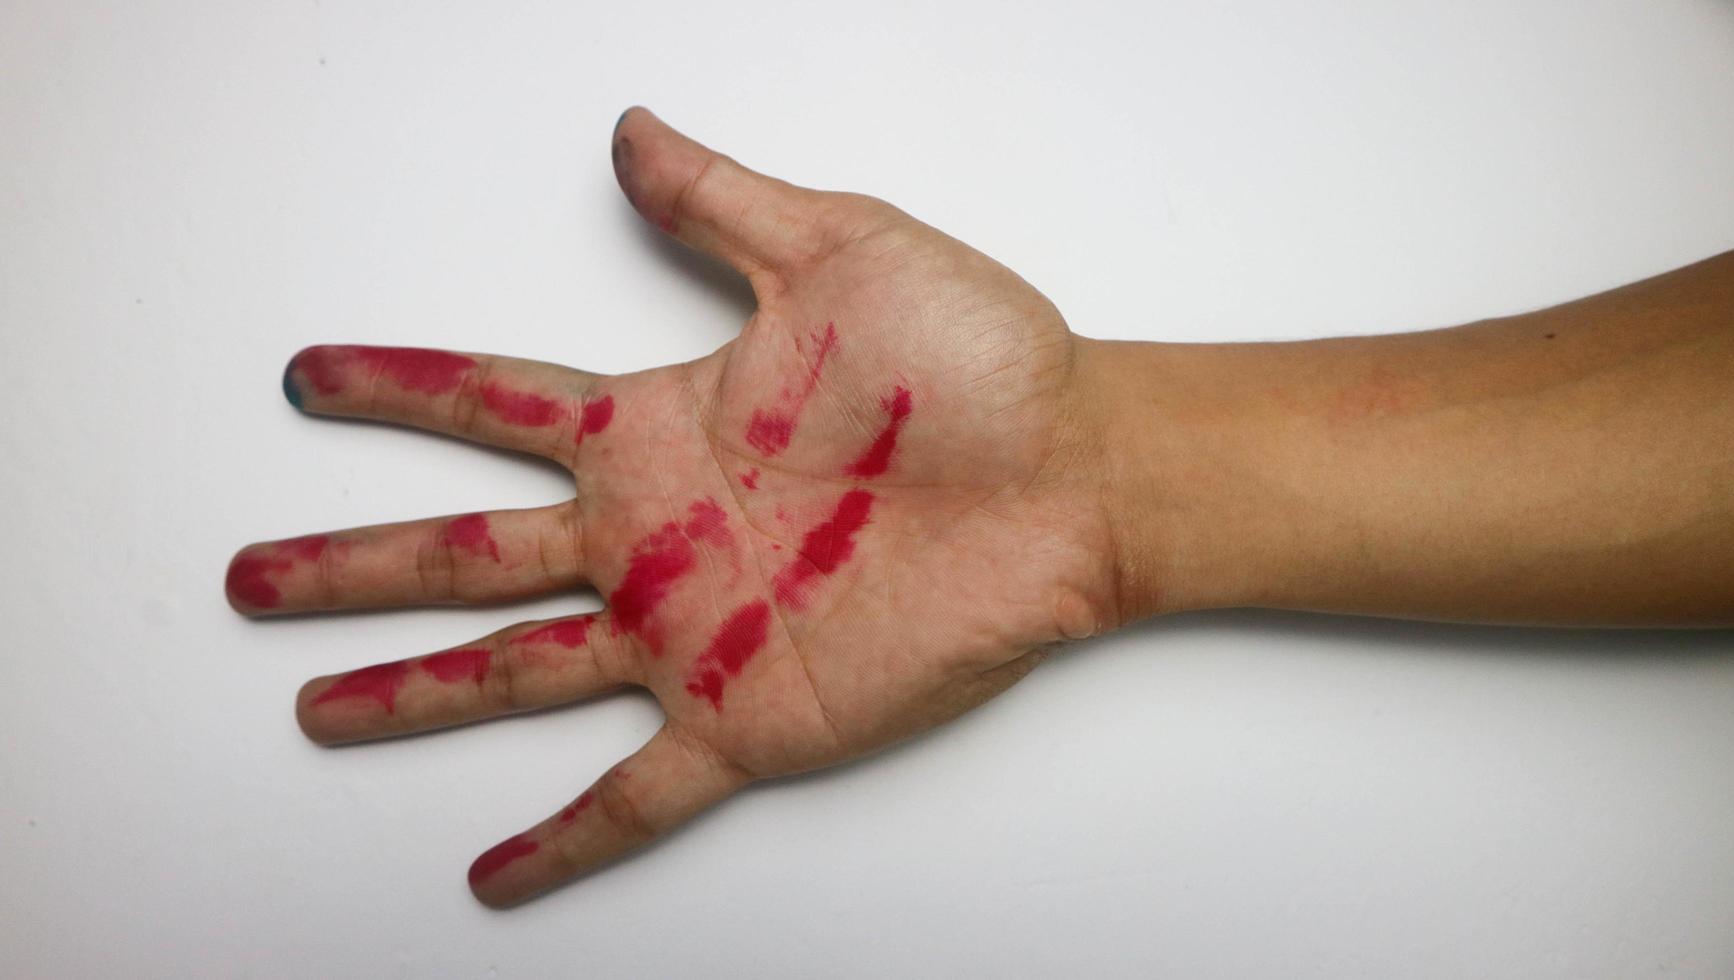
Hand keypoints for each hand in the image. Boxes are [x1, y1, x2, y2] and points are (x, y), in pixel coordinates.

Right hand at [231, 107, 1117, 905]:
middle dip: (355, 564)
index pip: (494, 404)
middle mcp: (656, 534)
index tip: (310, 380)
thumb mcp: (834, 250)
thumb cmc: (974, 363)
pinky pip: (638, 792)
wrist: (1073, 472)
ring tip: (318, 710)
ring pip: (514, 673)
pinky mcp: (751, 713)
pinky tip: (493, 877)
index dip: (400, 390)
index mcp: (660, 425)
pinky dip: (566, 839)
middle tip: (252, 579)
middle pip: (465, 555)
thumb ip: (720, 201)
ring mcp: (693, 631)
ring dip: (410, 694)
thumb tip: (631, 129)